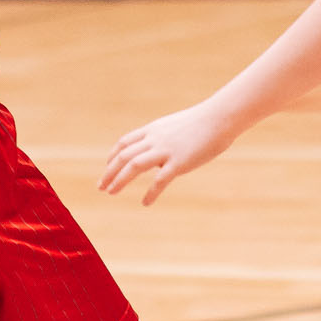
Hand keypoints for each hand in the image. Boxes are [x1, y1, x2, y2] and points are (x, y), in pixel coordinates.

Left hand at [100, 102, 233, 205]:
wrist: (219, 118)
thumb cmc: (202, 122)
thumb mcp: (176, 126)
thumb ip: (164, 138)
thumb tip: (159, 154)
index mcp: (153, 129)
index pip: (125, 142)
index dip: (113, 156)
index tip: (108, 167)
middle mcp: (154, 139)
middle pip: (123, 155)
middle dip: (109, 171)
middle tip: (101, 186)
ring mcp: (165, 150)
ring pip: (134, 166)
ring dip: (119, 180)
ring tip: (111, 192)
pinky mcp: (179, 162)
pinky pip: (159, 181)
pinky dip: (150, 193)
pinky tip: (145, 203)